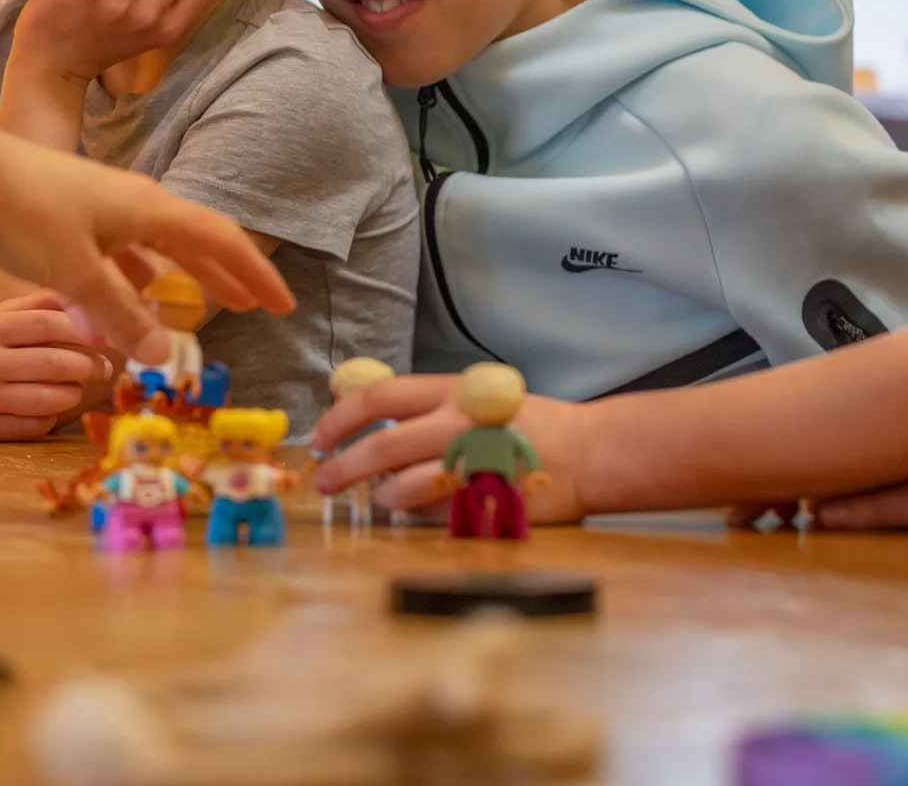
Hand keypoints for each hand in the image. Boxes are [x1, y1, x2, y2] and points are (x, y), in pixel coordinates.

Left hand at [0, 126, 292, 364]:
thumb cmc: (24, 215)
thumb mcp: (75, 272)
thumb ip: (120, 315)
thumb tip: (165, 355)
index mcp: (148, 208)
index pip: (220, 240)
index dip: (255, 274)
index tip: (283, 303)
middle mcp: (134, 203)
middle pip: (195, 240)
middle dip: (227, 274)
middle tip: (257, 305)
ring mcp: (103, 208)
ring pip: (158, 247)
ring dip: (182, 277)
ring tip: (202, 306)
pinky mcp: (74, 218)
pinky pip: (122, 252)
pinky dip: (135, 278)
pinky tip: (133, 297)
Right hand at [0, 292, 112, 438]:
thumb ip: (40, 304)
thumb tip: (89, 302)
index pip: (49, 324)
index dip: (86, 332)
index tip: (107, 339)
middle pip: (55, 363)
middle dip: (89, 366)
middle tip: (103, 368)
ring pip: (48, 399)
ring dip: (73, 393)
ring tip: (76, 387)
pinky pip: (33, 427)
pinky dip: (50, 418)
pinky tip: (51, 408)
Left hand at [310, 373, 586, 522]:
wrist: (588, 451)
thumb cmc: (524, 423)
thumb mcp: (471, 398)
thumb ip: (424, 408)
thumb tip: (365, 422)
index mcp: (449, 392)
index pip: (377, 397)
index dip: (339, 418)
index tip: (318, 439)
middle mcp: (457, 423)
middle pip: (382, 445)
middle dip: (343, 466)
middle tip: (323, 481)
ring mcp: (472, 464)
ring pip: (404, 485)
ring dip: (382, 495)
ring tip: (379, 499)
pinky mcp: (487, 501)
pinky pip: (434, 514)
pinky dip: (417, 515)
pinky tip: (418, 511)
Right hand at [741, 452, 907, 532]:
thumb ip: (883, 508)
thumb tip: (821, 516)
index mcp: (867, 441)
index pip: (796, 458)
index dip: (760, 485)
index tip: (737, 511)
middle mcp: (860, 435)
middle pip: (793, 455)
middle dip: (760, 484)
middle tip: (735, 517)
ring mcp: (868, 441)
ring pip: (808, 460)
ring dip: (782, 485)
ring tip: (764, 518)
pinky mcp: (878, 451)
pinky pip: (830, 465)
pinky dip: (809, 484)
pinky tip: (804, 508)